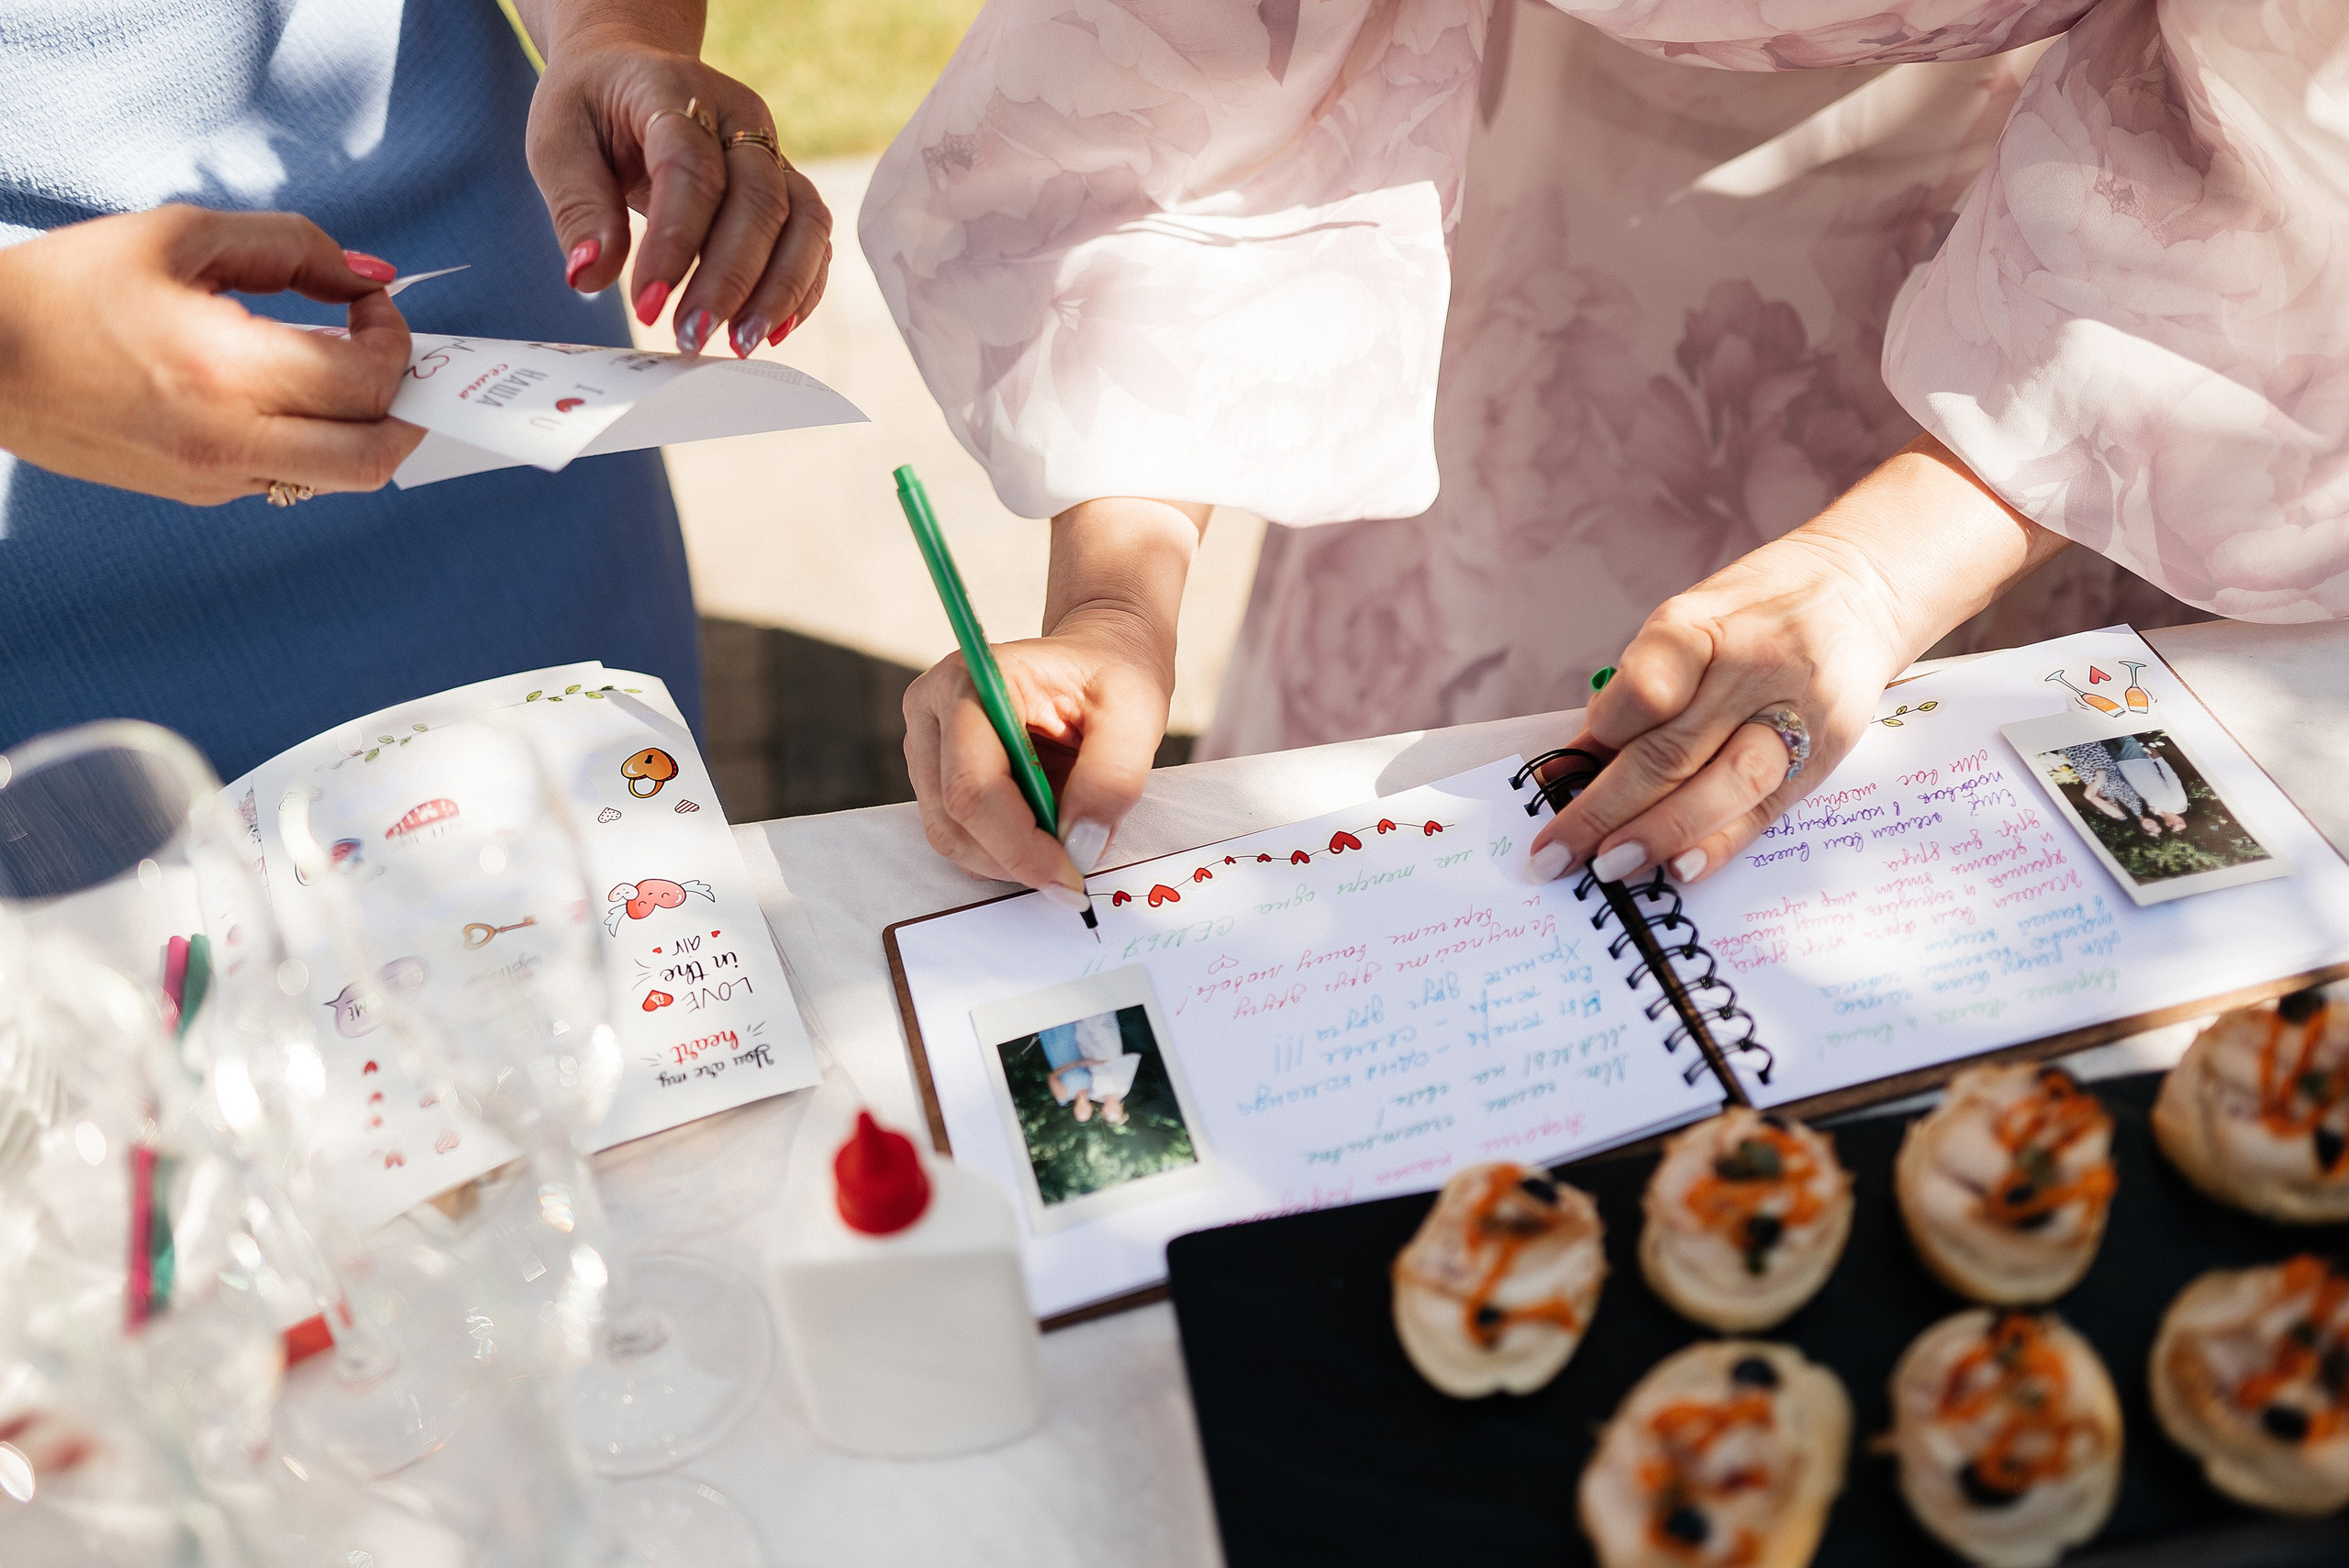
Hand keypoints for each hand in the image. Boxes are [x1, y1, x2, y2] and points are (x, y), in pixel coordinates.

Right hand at [0, 207, 420, 504]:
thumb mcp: (182, 236)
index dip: (393, 338)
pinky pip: (287, 476)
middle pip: (375, 458)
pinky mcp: (196, 492)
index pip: (364, 379)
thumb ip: (292, 247)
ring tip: (348, 376)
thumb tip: (371, 278)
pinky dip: (311, 439)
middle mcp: (226, 440)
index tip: (372, 304)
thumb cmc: (70, 287)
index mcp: (224, 370)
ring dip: (366, 430)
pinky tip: (281, 394)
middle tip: (400, 364)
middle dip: (409, 410)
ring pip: (339, 480)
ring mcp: (213, 477)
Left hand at [520, 6, 829, 355]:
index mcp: (674, 92)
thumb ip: (576, 206)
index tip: (646, 305)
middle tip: (690, 337)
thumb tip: (589, 274)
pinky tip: (771, 331)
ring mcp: (771, 151)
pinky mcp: (787, 186)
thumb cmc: (592, 108)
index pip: (689, 168)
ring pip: (803, 219)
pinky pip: (814, 238)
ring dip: (779, 289)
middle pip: (757, 200)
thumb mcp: (556, 141)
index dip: (674, 241)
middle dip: (728, 279)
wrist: (631, 68)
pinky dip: (802, 288)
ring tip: (740, 345)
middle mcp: (738, 119)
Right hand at [903, 498, 1208, 900]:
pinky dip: (1003, 849)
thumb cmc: (1115, 671)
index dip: (1019, 845)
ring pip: (950, 836)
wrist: (1099, 653)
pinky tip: (1044, 829)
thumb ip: (1112, 777)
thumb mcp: (1137, 711)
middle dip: (1016, 859)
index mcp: (971, 681)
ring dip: (1009, 858)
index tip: (1072, 877)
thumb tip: (1079, 844)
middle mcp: (931, 710)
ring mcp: (926, 743)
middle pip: (953, 820)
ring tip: (1065, 838)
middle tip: (1075, 871)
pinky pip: (959, 833)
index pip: (973, 787)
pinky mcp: (935, 772)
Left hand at [1525, 436, 2070, 888]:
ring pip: (1723, 784)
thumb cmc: (1753, 613)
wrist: (1861, 591)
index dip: (1604, 730)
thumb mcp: (1688, 620)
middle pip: (1673, 749)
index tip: (1561, 768)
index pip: (1648, 682)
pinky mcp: (1825, 752)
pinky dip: (1719, 843)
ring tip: (1609, 868)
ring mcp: (1796, 712)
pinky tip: (1679, 870)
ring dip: (1660, 833)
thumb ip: (1638, 686)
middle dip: (1604, 809)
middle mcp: (1756, 666)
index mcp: (1707, 622)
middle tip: (1554, 855)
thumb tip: (1577, 763)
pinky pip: (1765, 808)